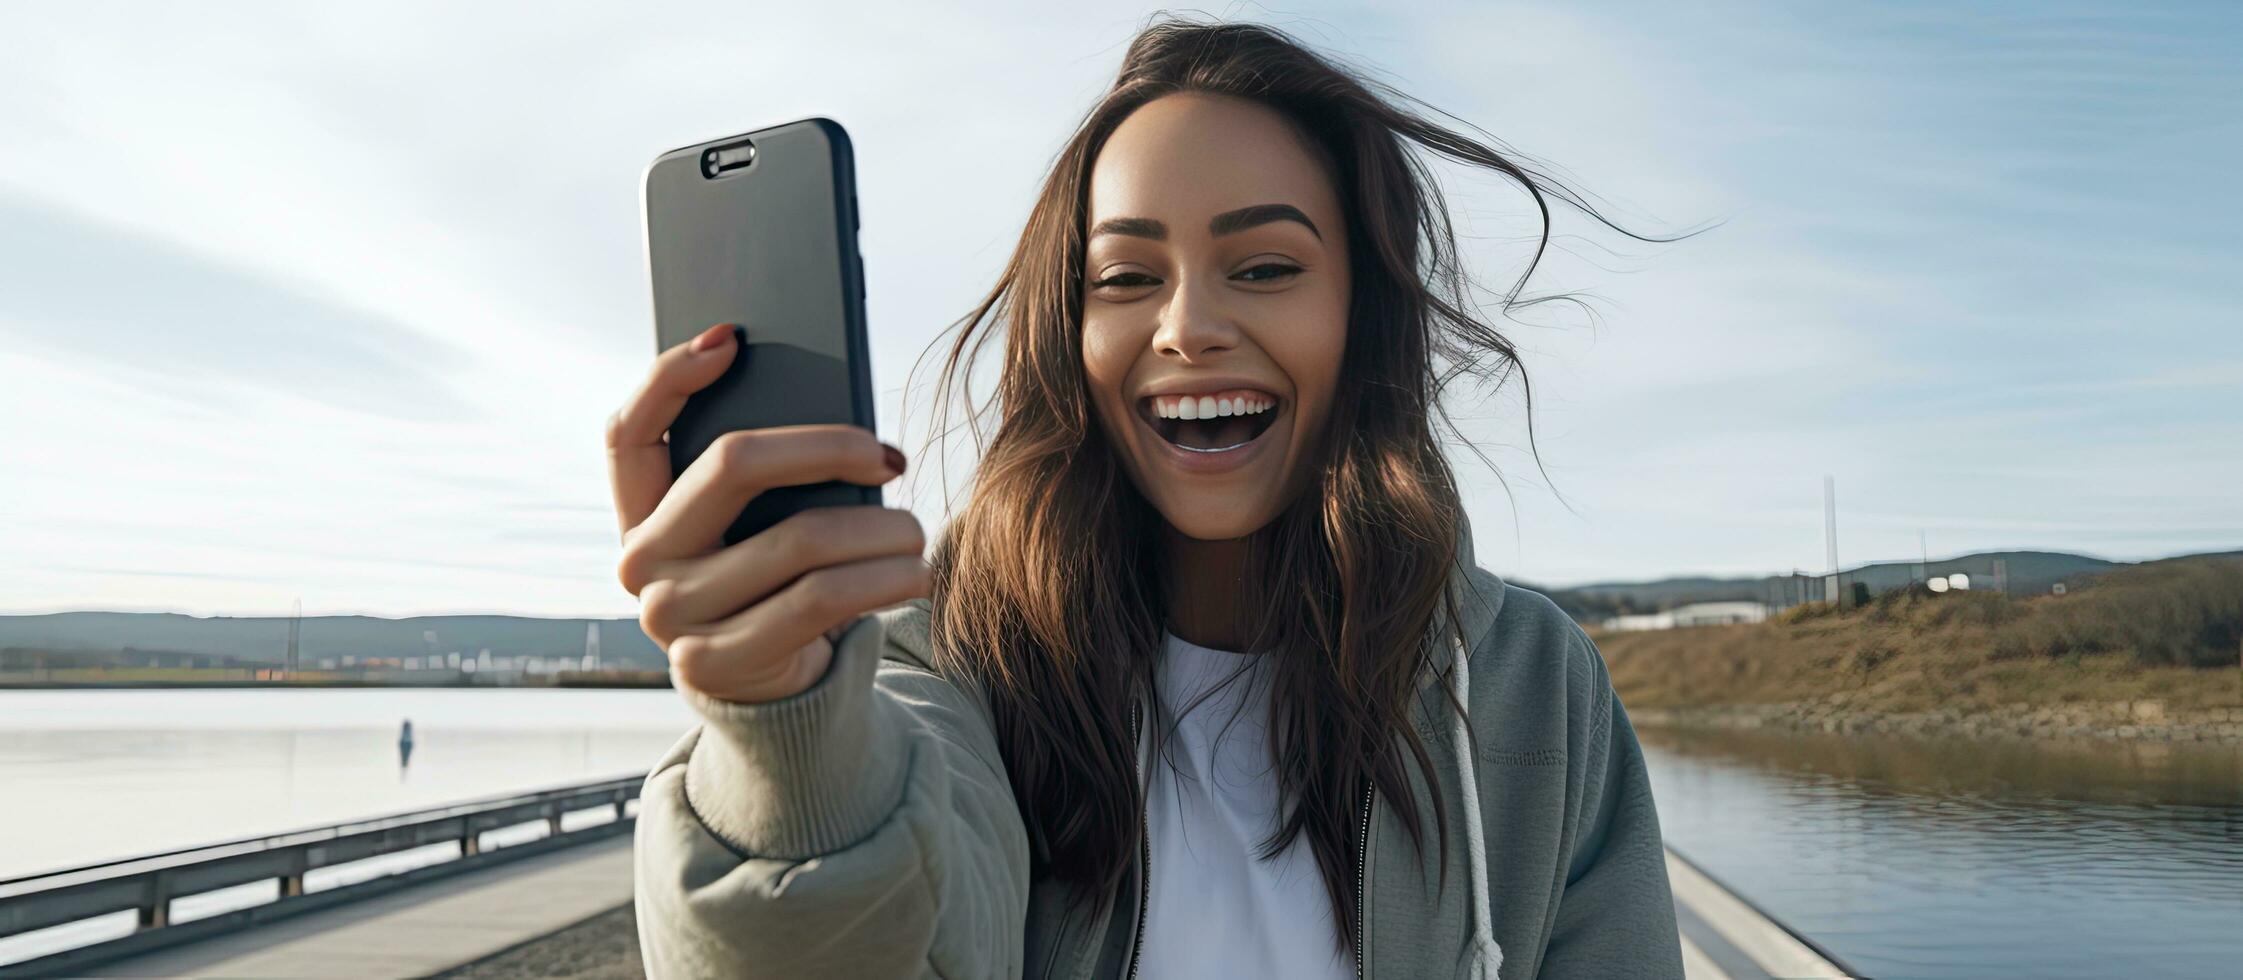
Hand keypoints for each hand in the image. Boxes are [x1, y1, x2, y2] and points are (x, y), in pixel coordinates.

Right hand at [607, 323, 927, 702]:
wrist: (768, 692)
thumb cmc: (773, 587)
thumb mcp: (755, 531)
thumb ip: (764, 484)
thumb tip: (840, 432)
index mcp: (639, 514)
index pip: (628, 433)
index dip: (670, 378)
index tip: (733, 339)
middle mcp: (641, 561)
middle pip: (731, 464)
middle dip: (826, 446)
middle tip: (888, 455)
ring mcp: (671, 615)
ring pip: (798, 538)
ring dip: (879, 528)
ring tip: (916, 528)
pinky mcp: (719, 661)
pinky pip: (820, 599)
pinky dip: (882, 578)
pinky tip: (914, 571)